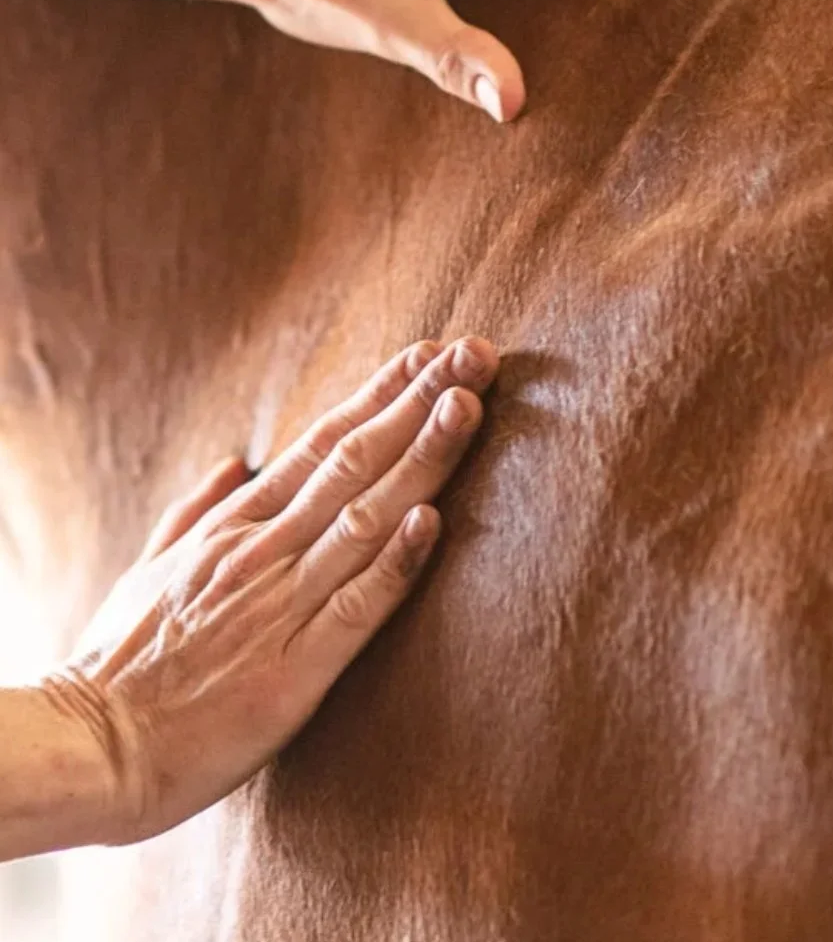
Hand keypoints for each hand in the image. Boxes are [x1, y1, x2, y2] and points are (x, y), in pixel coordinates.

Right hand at [37, 336, 497, 845]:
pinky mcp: (294, 670)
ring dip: (422, 459)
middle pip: (354, 460)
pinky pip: (356, 607)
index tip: (429, 354)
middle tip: (475, 353)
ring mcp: (280, 605)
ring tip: (467, 406)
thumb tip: (235, 463)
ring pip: (366, 517)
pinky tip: (434, 522)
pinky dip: (397, 563)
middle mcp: (263, 551)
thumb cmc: (117, 665)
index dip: (381, 394)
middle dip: (419, 401)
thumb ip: (195, 512)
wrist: (89, 748)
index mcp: (234, 527)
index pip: (321, 442)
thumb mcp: (147, 568)